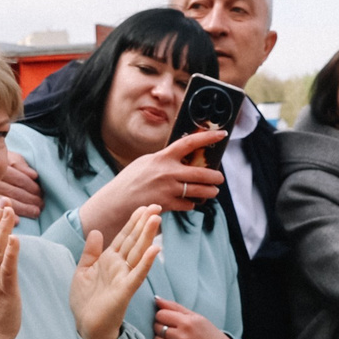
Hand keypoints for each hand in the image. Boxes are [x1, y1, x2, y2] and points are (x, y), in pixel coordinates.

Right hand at [0, 151, 45, 221]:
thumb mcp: (8, 157)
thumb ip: (20, 163)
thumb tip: (34, 176)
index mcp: (1, 168)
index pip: (20, 179)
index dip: (32, 187)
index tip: (41, 193)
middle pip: (15, 192)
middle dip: (31, 199)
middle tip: (41, 205)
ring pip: (8, 202)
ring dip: (24, 208)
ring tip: (35, 212)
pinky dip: (8, 217)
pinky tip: (18, 221)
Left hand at [71, 205, 163, 338]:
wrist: (86, 326)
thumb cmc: (86, 301)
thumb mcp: (83, 271)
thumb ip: (90, 252)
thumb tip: (96, 232)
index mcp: (109, 260)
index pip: (124, 237)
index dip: (133, 222)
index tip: (144, 207)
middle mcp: (119, 266)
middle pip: (134, 241)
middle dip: (144, 224)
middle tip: (156, 206)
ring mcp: (124, 277)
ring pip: (138, 253)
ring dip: (147, 236)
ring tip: (156, 219)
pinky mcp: (125, 290)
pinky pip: (137, 274)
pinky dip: (146, 262)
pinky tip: (155, 249)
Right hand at [77, 128, 225, 239]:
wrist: (117, 201)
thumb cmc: (130, 181)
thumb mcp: (145, 163)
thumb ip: (164, 160)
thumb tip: (182, 158)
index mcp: (162, 157)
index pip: (189, 143)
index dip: (207, 137)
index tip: (221, 134)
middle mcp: (167, 172)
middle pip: (200, 173)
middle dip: (215, 177)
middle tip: (220, 178)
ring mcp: (168, 189)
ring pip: (198, 191)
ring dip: (209, 192)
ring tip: (212, 192)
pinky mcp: (167, 204)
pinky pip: (188, 205)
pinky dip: (190, 204)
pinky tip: (189, 202)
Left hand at [151, 298, 236, 338]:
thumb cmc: (206, 332)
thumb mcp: (195, 316)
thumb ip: (174, 306)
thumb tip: (156, 299)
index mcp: (187, 323)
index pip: (160, 315)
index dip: (162, 315)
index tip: (168, 318)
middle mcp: (182, 337)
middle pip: (157, 327)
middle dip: (161, 326)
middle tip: (172, 328)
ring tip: (173, 338)